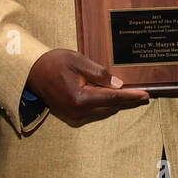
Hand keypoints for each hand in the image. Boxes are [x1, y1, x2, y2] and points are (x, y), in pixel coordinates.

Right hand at [25, 48, 149, 123]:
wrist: (31, 71)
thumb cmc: (53, 62)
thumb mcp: (78, 61)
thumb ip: (99, 73)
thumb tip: (117, 84)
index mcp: (80, 98)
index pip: (112, 97)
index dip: (130, 96)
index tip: (145, 95)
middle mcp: (78, 111)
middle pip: (110, 107)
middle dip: (126, 100)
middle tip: (143, 95)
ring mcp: (74, 116)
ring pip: (103, 110)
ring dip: (116, 103)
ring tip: (131, 96)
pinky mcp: (71, 115)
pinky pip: (94, 111)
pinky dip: (105, 104)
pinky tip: (112, 97)